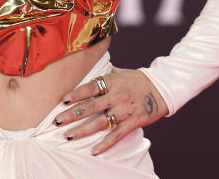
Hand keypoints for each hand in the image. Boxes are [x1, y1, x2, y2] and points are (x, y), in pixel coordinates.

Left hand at [53, 67, 167, 155]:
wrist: (161, 89)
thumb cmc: (136, 80)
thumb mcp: (119, 72)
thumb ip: (102, 74)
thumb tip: (83, 68)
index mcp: (112, 81)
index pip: (91, 87)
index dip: (77, 93)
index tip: (63, 100)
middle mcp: (117, 96)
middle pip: (91, 106)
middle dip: (72, 114)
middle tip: (57, 121)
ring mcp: (124, 111)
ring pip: (100, 122)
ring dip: (83, 130)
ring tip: (68, 136)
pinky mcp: (132, 123)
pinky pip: (117, 135)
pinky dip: (105, 144)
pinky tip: (94, 150)